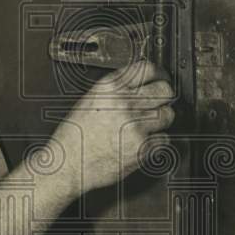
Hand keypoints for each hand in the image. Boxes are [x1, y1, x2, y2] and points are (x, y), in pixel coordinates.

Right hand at [49, 61, 175, 197]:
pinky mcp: (142, 147)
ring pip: (167, 114)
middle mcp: (124, 103)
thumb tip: (138, 85)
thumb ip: (115, 91)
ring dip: (162, 119)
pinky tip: (142, 142)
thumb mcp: (89, 102)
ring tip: (150, 125)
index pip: (147, 69)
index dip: (159, 74)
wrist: (66, 165)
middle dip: (166, 96)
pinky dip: (157, 142)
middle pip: (164, 90)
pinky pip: (163, 140)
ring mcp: (135, 126)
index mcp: (109, 88)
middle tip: (162, 101)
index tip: (161, 79)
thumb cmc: (73, 138)